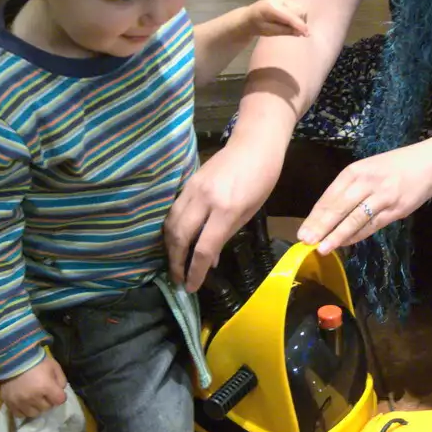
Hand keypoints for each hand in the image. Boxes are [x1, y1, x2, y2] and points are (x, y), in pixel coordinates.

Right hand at [0, 354, 67, 418]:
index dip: (60, 396)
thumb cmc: (36, 361)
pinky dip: (23, 410)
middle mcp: (33, 397)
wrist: (13, 358)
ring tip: (34, 400)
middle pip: (47, 408)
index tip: (56, 392)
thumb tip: (60, 391)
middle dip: (48, 401)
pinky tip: (24, 403)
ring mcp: (20, 402)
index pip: (59, 400)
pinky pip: (19, 414)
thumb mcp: (54, 366)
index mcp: (46, 387)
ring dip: (36, 407)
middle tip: (44, 394)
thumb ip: (61, 380)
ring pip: (34, 413)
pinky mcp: (9, 403)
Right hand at [166, 137, 284, 291]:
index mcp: (226, 209)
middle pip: (180, 237)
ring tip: (175, 264)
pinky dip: (171, 230)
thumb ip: (226, 236)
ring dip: (170, 248)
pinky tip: (175, 241)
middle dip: (176, 262)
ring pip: (171, 224)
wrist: (254, 144)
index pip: (204, 248)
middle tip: (178, 279)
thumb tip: (209, 261)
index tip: (191, 287)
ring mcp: (192, 189)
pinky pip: (173, 211)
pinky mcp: (187, 183)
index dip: (195, 271)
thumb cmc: (261, 180)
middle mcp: (204, 199)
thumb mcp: (249, 212)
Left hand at [244, 0, 308, 39]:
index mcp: (271, 7)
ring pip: (299, 8)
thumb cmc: (258, 26)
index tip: (307, 34)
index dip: (299, 25)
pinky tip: (289, 21)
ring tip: (292, 27)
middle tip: (298, 33)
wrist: (249, 16)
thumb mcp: (270, 32)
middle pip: (298, 11)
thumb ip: (286, 31)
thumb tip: (301, 33)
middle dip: (301, 22)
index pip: (289, 16)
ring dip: (299, 19)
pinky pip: (296, 7)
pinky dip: (296, 15)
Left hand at [299, 147, 431, 254]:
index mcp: (354, 171)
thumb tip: (326, 214)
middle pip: (339, 208)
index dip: (315, 216)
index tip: (302, 232)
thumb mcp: (366, 169)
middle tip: (306, 242)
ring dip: (337, 235)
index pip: (329, 197)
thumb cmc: (393, 167)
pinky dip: (357, 236)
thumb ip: (348, 189)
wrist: (428, 165)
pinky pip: (372, 225)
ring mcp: (381, 197)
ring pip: (354, 219)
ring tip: (323, 248)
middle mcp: (366, 183)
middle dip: (321, 227)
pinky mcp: (395, 210)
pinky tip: (345, 243)